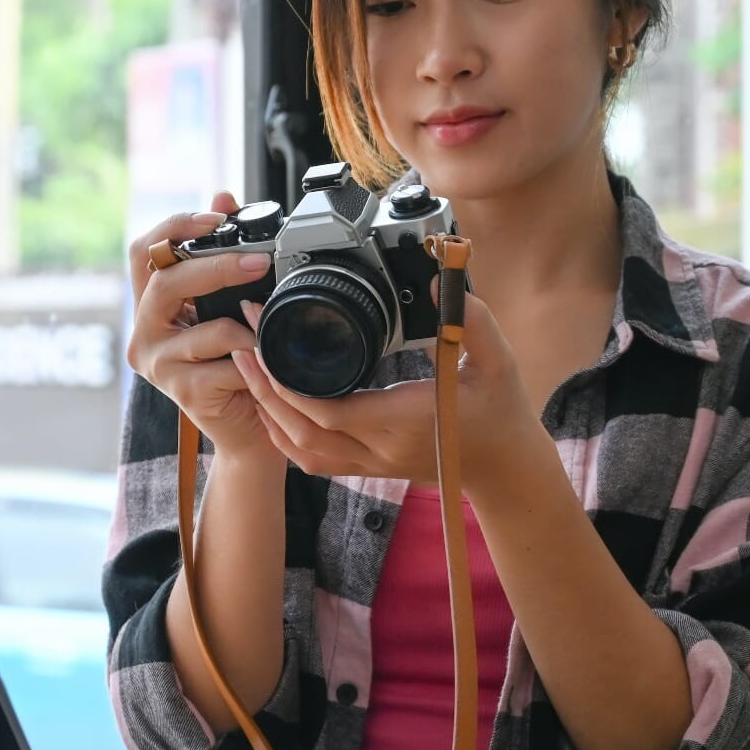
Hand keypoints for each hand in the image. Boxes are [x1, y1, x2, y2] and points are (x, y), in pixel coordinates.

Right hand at [125, 191, 281, 463]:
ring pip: (203, 328)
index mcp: (151, 305)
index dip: (175, 228)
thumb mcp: (229, 304)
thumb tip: (223, 192)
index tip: (216, 217)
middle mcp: (145, 332)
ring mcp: (158, 364)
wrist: (251, 428)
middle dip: (216, 267)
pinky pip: (225, 363)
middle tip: (258, 261)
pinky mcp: (181, 392)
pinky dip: (254, 358)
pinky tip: (267, 361)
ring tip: (271, 325)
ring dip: (247, 324)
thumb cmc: (240, 364)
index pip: (143, 251)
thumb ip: (222, 253)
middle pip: (166, 283)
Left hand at [231, 283, 541, 487]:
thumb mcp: (497, 361)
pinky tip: (272, 406)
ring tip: (247, 368)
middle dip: (263, 388)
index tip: (264, 339)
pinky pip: (313, 461)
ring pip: (300, 450)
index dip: (286, 380)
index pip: (327, 410)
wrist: (507, 467)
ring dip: (268, 413)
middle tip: (241, 343)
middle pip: (300, 430)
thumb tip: (438, 282)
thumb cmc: (502, 411)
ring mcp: (372, 463)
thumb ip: (473, 321)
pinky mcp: (369, 468)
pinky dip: (284, 436)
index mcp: (403, 420)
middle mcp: (380, 448)